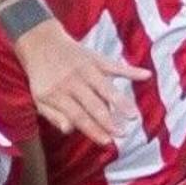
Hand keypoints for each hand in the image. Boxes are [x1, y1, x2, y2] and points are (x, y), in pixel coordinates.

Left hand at [18, 21, 142, 146]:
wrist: (41, 43)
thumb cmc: (42, 78)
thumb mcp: (39, 99)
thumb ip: (54, 116)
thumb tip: (69, 130)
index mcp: (56, 94)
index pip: (77, 116)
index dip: (93, 129)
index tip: (107, 141)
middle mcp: (72, 82)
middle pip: (93, 104)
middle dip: (108, 120)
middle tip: (123, 134)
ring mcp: (85, 69)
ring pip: (106, 87)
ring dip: (121, 101)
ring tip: (133, 115)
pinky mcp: (95, 58)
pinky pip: (114, 65)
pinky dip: (131, 70)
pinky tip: (145, 75)